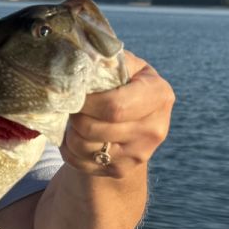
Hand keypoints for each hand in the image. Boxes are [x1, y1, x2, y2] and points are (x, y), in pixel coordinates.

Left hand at [60, 51, 173, 178]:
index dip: (87, 101)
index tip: (76, 93)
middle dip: (75, 115)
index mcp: (159, 94)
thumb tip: (79, 58)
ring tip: (72, 118)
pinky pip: (81, 162)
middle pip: (95, 128)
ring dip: (70, 132)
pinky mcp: (123, 169)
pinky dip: (69, 149)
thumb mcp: (123, 66)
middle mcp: (155, 128)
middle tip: (70, 105)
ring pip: (85, 147)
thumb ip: (107, 60)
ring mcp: (140, 153)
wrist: (130, 120)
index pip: (114, 106)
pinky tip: (75, 135)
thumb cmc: (123, 84)